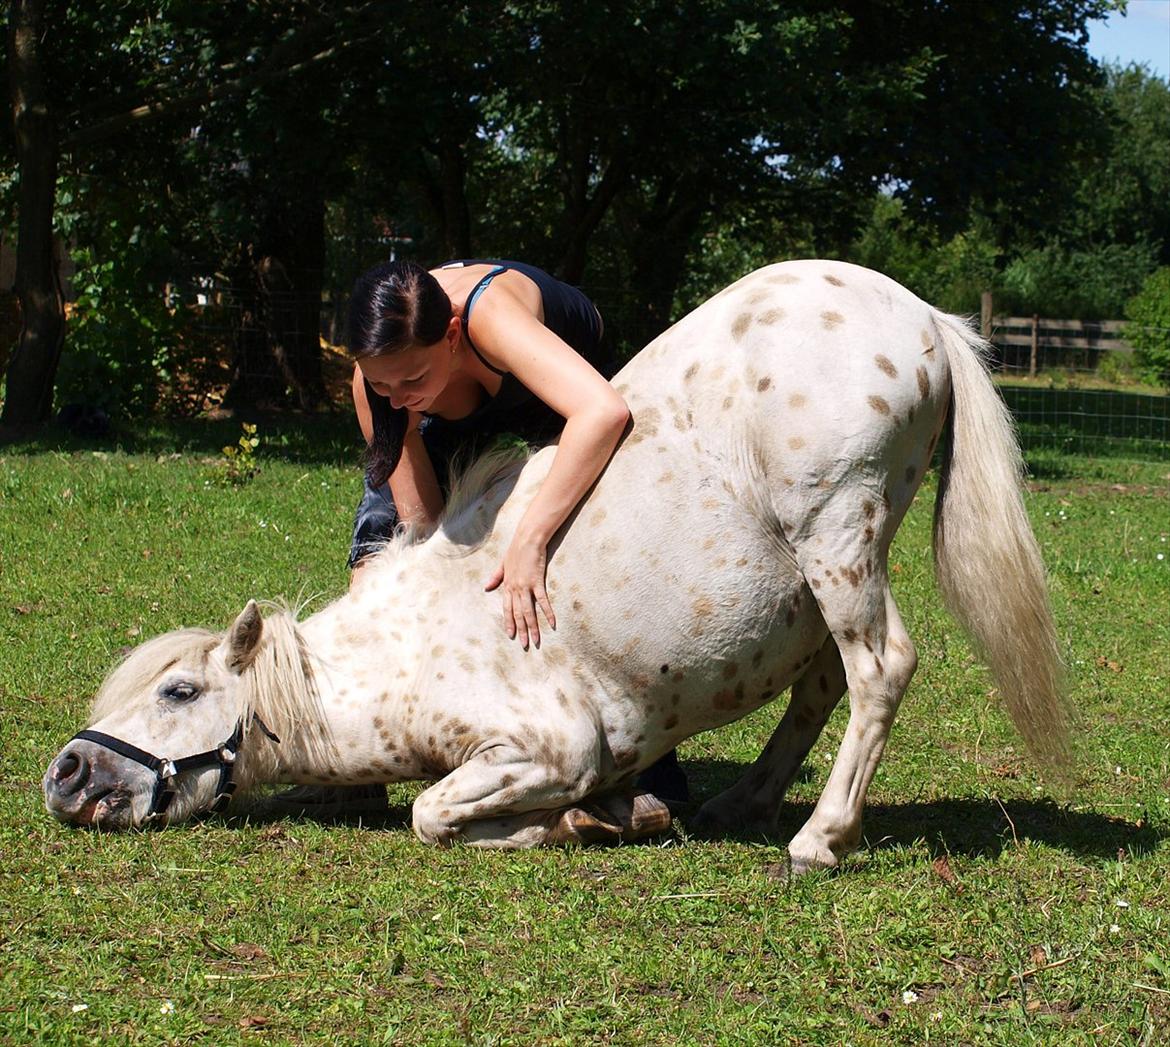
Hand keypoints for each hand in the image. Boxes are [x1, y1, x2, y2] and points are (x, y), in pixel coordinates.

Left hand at [484, 534, 555, 648]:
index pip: (507, 608)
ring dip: (532, 627)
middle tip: (524, 645)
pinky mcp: (537, 581)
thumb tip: (485, 587)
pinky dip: (547, 612)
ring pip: (528, 611)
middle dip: (521, 630)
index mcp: (507, 585)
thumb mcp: (502, 564)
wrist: (527, 539)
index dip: (509, 622)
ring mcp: (525, 586)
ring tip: (536, 640)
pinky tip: (552, 623)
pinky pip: (542, 600)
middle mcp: (515, 588)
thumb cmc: (516, 549)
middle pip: (517, 614)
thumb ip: (495, 577)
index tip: (511, 635)